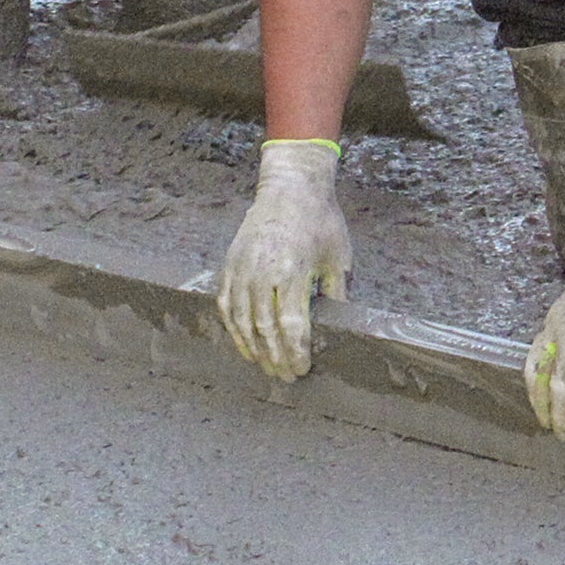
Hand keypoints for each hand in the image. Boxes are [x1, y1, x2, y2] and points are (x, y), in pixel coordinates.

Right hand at [217, 140, 351, 380]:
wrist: (290, 186)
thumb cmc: (319, 220)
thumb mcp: (338, 257)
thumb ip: (335, 294)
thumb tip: (336, 328)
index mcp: (292, 271)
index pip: (291, 326)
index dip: (295, 353)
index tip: (302, 370)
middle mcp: (262, 272)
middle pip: (264, 328)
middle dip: (276, 357)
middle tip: (286, 377)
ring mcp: (242, 267)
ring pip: (241, 320)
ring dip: (253, 348)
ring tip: (265, 366)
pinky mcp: (230, 263)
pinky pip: (226, 302)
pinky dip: (233, 327)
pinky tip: (243, 342)